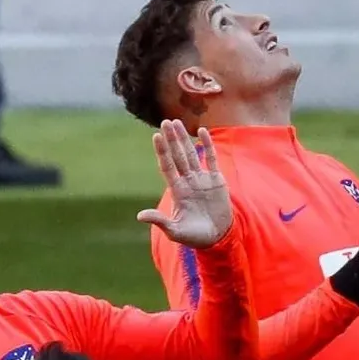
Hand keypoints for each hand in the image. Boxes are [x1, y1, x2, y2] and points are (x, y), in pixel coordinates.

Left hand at [137, 121, 232, 247]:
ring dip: (184, 139)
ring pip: (192, 154)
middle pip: (178, 156)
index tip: (156, 136)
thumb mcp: (176, 231)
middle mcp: (188, 181)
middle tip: (165, 122)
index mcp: (177, 191)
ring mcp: (202, 179)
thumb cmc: (195, 237)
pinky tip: (202, 131)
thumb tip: (140, 216)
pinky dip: (207, 145)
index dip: (162, 152)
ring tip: (176, 123)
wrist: (218, 238)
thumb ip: (160, 221)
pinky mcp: (216, 180)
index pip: (167, 166)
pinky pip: (212, 159)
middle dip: (171, 139)